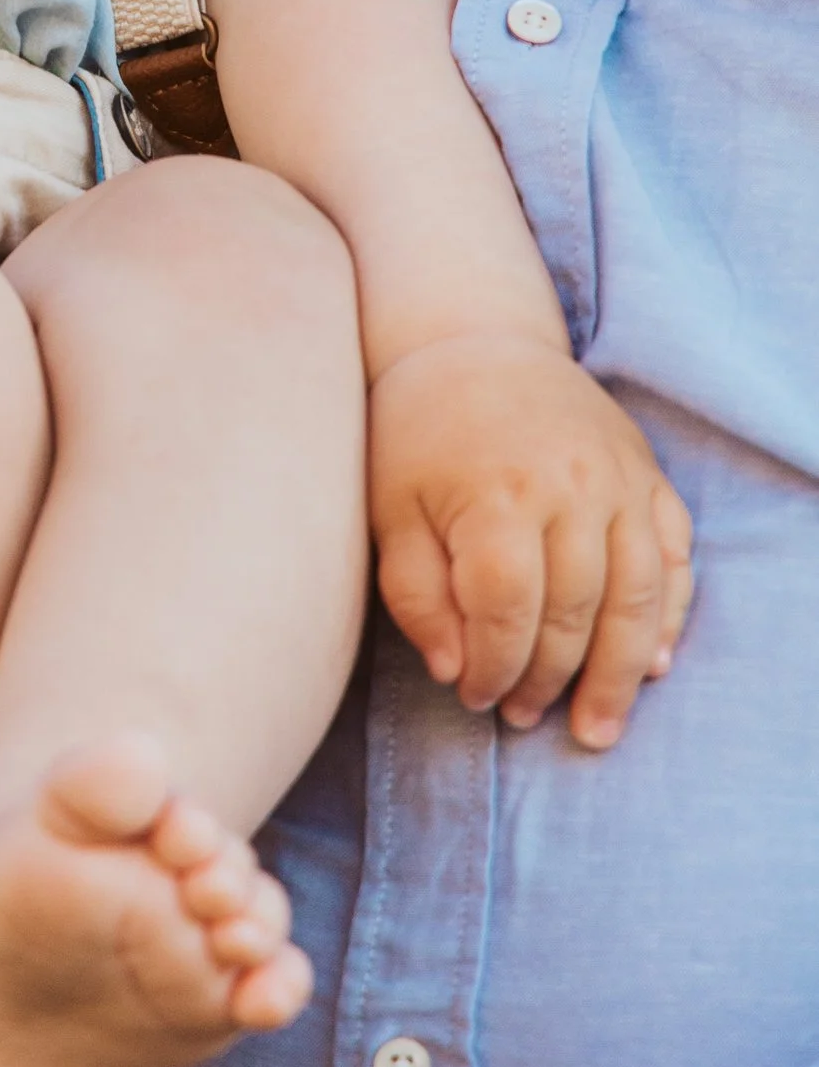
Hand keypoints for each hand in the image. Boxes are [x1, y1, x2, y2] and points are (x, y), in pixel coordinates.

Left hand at [370, 333, 693, 747]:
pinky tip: (652, 663)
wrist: (472, 340)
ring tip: (596, 726)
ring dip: (620, 674)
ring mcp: (620, 479)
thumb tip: (452, 669)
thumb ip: (415, 593)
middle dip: (548, 680)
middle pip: (575, 613)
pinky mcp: (648, 475)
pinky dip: (669, 616)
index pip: (508, 611)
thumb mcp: (390, 508)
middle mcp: (571, 486)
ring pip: (638, 598)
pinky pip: (675, 558)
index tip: (473, 696)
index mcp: (498, 493)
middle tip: (523, 716)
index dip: (492, 667)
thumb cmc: (417, 432)